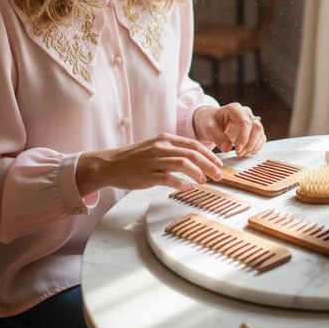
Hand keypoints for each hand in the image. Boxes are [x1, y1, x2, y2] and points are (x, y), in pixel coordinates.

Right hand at [77, 133, 222, 194]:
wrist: (110, 164)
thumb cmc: (134, 158)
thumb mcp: (155, 148)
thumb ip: (173, 151)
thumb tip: (194, 159)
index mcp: (165, 139)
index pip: (193, 145)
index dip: (209, 155)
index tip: (219, 164)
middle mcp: (161, 147)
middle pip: (192, 154)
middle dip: (209, 165)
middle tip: (219, 175)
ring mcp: (154, 161)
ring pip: (183, 163)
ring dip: (198, 173)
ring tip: (205, 181)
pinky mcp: (147, 175)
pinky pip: (168, 178)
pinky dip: (181, 183)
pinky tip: (187, 188)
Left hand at [193, 103, 266, 156]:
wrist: (211, 121)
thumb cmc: (209, 122)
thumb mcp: (209, 128)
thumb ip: (218, 138)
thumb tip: (227, 148)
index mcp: (235, 109)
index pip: (245, 123)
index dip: (244, 137)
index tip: (237, 149)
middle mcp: (246, 113)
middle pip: (257, 127)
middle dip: (250, 143)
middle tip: (239, 153)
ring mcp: (251, 121)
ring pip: (261, 134)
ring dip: (253, 147)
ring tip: (240, 154)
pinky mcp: (253, 129)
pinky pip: (261, 139)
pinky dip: (255, 148)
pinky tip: (245, 152)